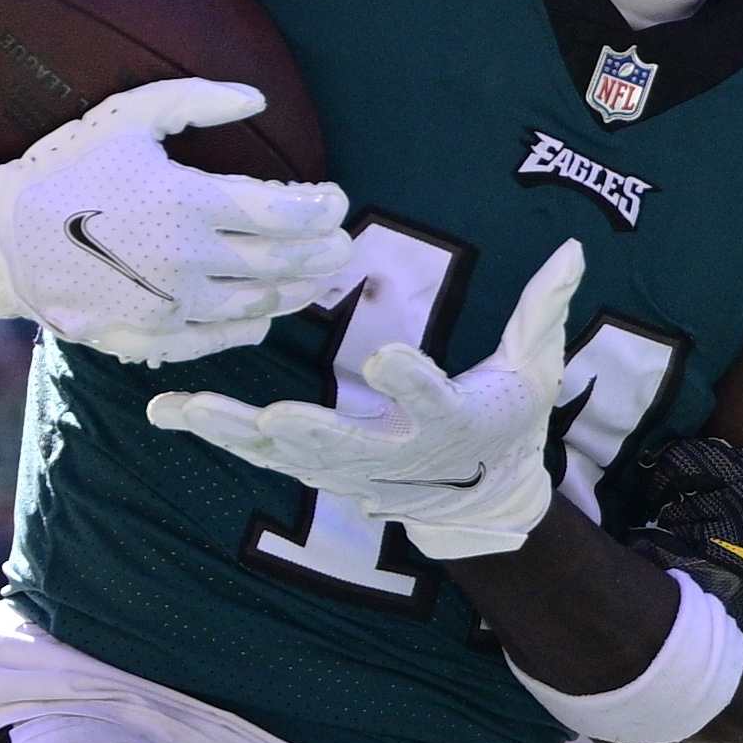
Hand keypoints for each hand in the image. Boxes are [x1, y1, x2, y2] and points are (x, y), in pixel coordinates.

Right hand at [0, 80, 355, 366]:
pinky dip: (253, 323)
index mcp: (190, 203)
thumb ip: (197, 101)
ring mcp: (175, 306)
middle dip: (325, 251)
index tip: (335, 200)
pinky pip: (223, 337)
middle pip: (285, 262)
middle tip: (343, 242)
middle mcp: (190, 260)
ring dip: (298, 289)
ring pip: (262, 304)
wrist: (3, 240)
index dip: (324, 208)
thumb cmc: (67, 169)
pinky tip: (265, 310)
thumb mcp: (127, 117)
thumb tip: (258, 98)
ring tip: (316, 275)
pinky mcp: (156, 337)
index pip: (288, 212)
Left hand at [155, 243, 577, 562]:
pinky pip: (262, 454)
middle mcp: (399, 453)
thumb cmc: (511, 417)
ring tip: (183, 409)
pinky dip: (217, 434)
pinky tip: (166, 411)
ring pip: (290, 454)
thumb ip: (545, 308)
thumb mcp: (536, 367)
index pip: (433, 401)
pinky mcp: (321, 468)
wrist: (486, 494)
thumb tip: (576, 248)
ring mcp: (354, 467)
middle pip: (348, 445)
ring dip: (236, 432)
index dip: (411, 384)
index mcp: (455, 421)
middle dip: (310, 433)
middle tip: (273, 418)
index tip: (385, 360)